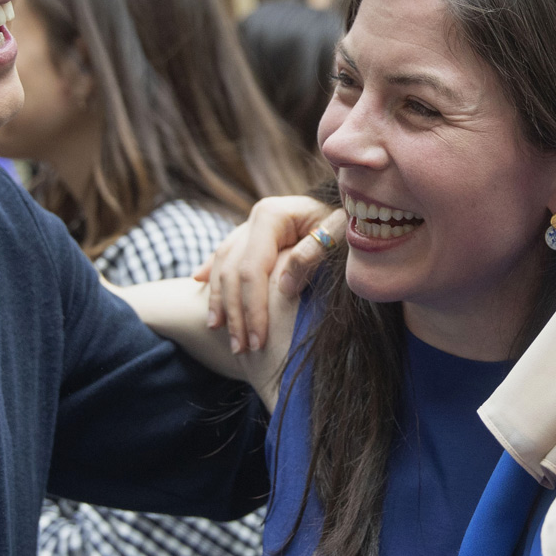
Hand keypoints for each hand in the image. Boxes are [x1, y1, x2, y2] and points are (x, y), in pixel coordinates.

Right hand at [198, 194, 340, 355]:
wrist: (357, 206)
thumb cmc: (350, 224)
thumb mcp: (339, 236)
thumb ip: (312, 256)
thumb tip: (284, 288)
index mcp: (272, 215)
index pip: (252, 270)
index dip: (252, 308)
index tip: (258, 341)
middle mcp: (256, 218)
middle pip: (232, 271)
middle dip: (234, 313)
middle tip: (241, 349)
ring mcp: (252, 225)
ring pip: (223, 265)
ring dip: (219, 300)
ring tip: (218, 330)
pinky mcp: (254, 234)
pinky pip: (225, 254)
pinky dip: (213, 271)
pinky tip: (198, 282)